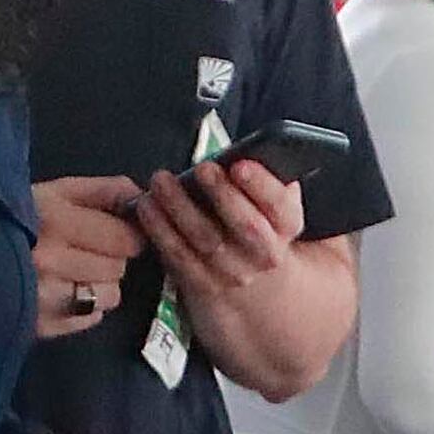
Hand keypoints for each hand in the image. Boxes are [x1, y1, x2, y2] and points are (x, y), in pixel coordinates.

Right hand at [29, 175, 141, 337]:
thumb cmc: (8, 216)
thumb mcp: (49, 191)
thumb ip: (100, 191)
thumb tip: (139, 196)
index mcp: (53, 219)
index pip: (125, 239)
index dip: (126, 235)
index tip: (113, 233)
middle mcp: (49, 260)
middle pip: (118, 268)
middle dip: (110, 258)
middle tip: (84, 251)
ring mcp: (42, 296)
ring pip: (109, 296)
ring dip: (100, 285)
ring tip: (73, 273)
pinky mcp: (39, 325)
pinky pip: (90, 318)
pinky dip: (84, 307)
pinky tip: (61, 292)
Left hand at [132, 156, 305, 308]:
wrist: (250, 276)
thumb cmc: (253, 220)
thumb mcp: (269, 199)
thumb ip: (265, 176)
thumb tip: (250, 149)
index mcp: (286, 225)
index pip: (280, 206)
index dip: (261, 186)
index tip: (240, 165)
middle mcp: (266, 254)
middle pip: (247, 226)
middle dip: (223, 194)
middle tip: (202, 168)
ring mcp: (235, 273)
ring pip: (206, 240)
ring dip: (180, 208)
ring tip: (161, 181)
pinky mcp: (204, 284)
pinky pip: (179, 256)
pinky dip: (160, 231)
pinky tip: (147, 207)